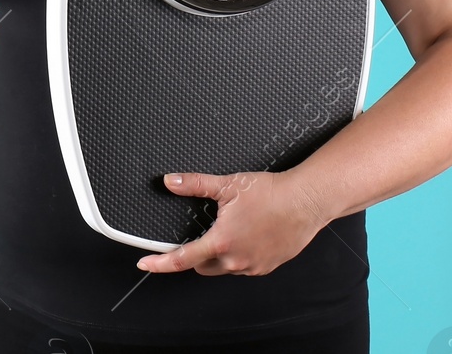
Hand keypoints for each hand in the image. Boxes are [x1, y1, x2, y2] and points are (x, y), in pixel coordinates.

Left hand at [135, 170, 329, 275]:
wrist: (306, 202)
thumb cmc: (272, 193)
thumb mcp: (228, 184)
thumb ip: (195, 184)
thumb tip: (171, 182)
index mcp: (222, 242)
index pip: (182, 259)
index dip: (160, 263)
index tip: (145, 264)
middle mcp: (236, 260)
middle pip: (202, 266)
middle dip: (195, 255)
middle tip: (199, 235)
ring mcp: (253, 266)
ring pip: (224, 267)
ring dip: (218, 255)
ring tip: (229, 230)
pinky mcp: (266, 266)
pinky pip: (244, 266)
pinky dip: (238, 255)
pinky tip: (246, 236)